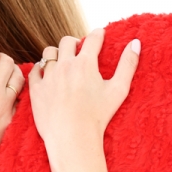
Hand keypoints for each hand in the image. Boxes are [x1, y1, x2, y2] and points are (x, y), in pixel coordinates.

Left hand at [28, 29, 140, 152]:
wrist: (72, 138)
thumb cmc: (98, 116)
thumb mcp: (119, 90)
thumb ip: (128, 64)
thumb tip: (136, 43)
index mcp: (85, 63)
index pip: (92, 38)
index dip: (98, 34)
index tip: (100, 34)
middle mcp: (64, 65)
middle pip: (67, 41)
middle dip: (75, 42)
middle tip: (80, 50)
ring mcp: (48, 76)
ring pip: (49, 53)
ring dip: (57, 54)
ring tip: (62, 61)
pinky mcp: (36, 89)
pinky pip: (34, 70)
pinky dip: (41, 69)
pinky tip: (47, 74)